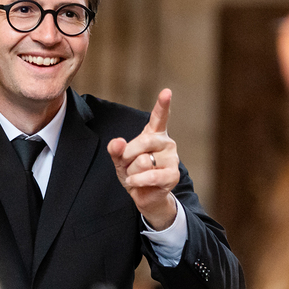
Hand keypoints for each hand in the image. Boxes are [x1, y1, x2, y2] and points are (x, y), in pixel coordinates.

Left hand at [107, 89, 179, 229]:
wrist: (143, 195)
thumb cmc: (133, 172)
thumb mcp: (119, 159)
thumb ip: (116, 149)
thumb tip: (117, 142)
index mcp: (154, 134)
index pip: (160, 117)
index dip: (163, 104)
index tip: (166, 92)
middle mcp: (166, 143)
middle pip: (143, 142)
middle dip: (128, 156)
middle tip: (127, 165)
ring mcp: (172, 159)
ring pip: (143, 161)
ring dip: (132, 172)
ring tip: (137, 176)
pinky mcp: (173, 175)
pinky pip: (151, 175)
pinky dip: (138, 181)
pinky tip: (137, 183)